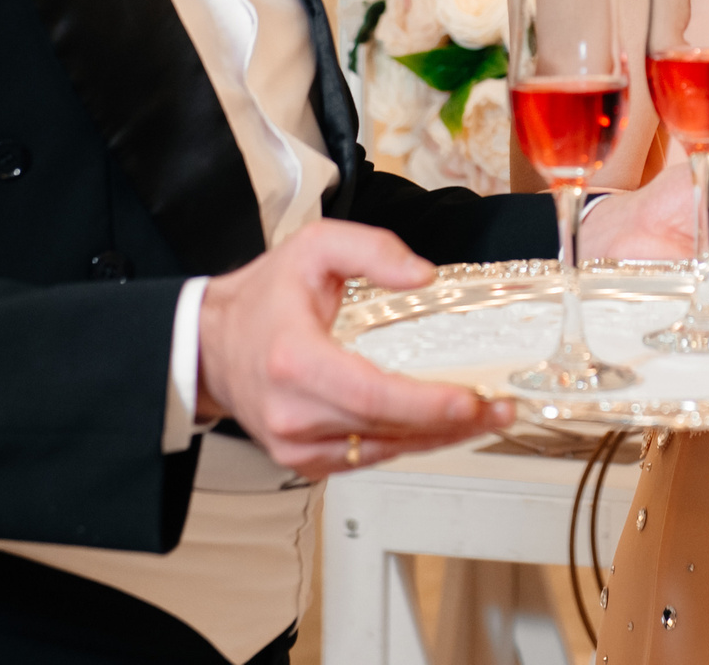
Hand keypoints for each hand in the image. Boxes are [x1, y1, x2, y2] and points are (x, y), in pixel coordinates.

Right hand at [195, 219, 510, 478]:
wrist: (209, 345)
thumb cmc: (261, 299)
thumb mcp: (313, 247)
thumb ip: (372, 250)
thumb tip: (423, 275)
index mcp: (293, 360)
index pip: (370, 394)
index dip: (425, 403)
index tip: (469, 400)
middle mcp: (292, 412)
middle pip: (387, 429)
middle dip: (451, 421)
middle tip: (499, 408)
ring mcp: (295, 444)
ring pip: (383, 450)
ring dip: (438, 437)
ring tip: (484, 418)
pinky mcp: (302, 461)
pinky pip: (367, 458)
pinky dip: (407, 443)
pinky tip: (439, 429)